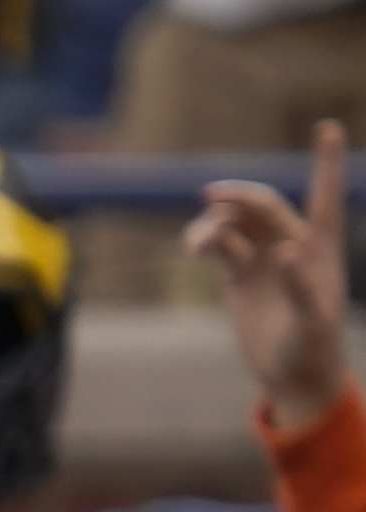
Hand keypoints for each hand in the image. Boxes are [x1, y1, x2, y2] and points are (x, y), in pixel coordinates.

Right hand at [191, 124, 349, 427]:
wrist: (292, 374)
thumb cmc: (313, 347)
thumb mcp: (313, 321)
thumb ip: (301, 285)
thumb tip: (286, 251)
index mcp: (321, 246)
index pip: (326, 194)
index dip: (326, 161)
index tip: (328, 126)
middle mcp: (292, 243)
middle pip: (264, 205)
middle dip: (238, 196)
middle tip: (210, 195)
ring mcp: (264, 258)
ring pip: (236, 224)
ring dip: (214, 223)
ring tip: (197, 245)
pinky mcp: (239, 276)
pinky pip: (220, 246)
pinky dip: (205, 241)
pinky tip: (194, 249)